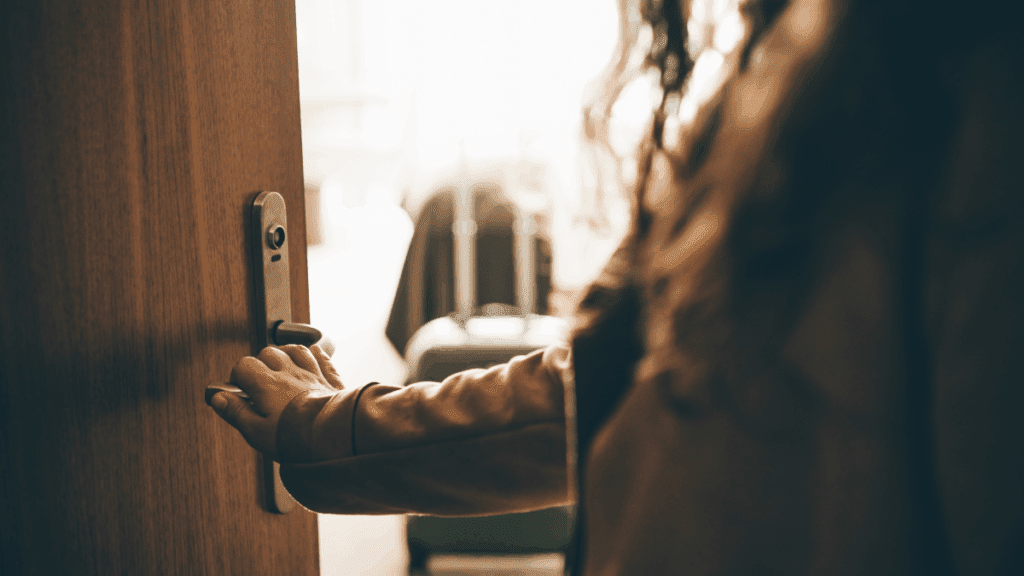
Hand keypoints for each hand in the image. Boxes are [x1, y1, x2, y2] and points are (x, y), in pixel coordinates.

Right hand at [209, 344, 342, 459]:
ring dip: (285, 354)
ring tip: (281, 367)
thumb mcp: (256, 432)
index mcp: (268, 385)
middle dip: (260, 363)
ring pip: (295, 350)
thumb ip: (236, 412)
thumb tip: (218, 398)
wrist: (333, 436)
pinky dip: (315, 355)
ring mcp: (312, 374)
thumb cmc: (295, 438)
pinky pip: (322, 357)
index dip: (237, 376)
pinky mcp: (330, 379)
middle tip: (259, 382)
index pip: (244, 365)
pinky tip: (312, 358)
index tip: (239, 391)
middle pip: (269, 353)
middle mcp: (289, 373)